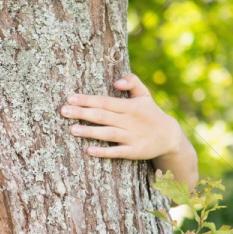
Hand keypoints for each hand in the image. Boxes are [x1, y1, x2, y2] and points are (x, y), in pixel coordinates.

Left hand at [60, 73, 197, 189]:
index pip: (105, 101)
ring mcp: (132, 137)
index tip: (70, 98)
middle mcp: (130, 121)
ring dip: (89, 132)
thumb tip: (116, 81)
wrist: (169, 137)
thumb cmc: (150, 113)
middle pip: (103, 116)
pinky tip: (89, 150)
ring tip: (72, 129)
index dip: (87, 100)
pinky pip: (117, 152)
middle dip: (82, 113)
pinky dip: (104, 151)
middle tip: (63, 111)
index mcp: (130, 106)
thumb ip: (132, 81)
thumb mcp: (144, 94)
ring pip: (107, 133)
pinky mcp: (134, 152)